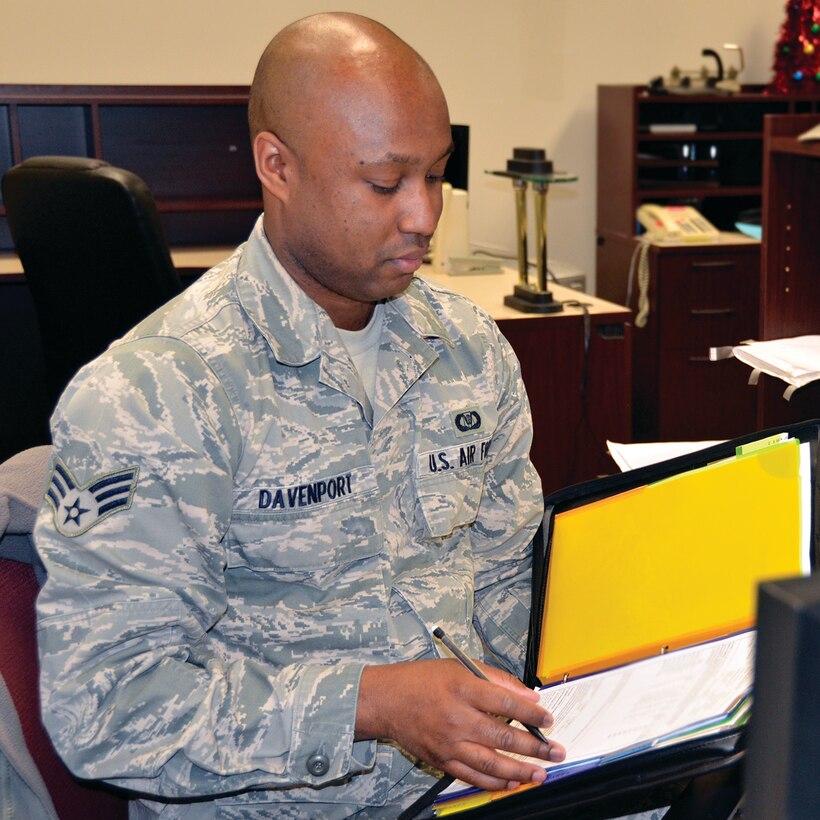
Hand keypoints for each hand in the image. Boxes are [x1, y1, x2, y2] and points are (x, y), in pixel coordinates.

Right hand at [356, 659, 565, 791]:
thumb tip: (527, 696)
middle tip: (555, 751)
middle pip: (503, 735)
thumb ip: (495, 678)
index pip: (506, 702)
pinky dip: (495, 783)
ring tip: (541, 773)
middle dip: (535, 746)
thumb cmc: (423, 680)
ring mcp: (449, 742)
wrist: (387, 700)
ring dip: (520, 770)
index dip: (532, 713)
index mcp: (463, 687)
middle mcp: (457, 717)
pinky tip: (512, 782)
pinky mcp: (442, 760)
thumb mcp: (459, 666)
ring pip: (491, 762)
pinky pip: (473, 776)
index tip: (548, 719)